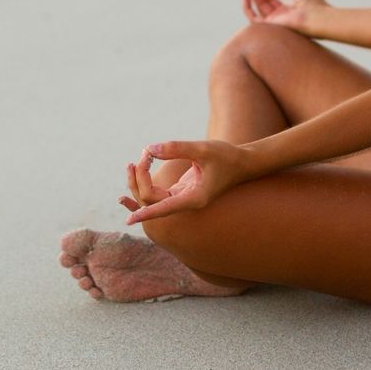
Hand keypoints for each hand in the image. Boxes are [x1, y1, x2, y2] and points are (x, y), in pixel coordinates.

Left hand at [118, 139, 250, 224]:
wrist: (242, 163)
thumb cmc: (226, 157)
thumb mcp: (202, 149)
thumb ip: (176, 149)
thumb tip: (149, 149)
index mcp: (193, 198)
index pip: (163, 208)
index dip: (145, 213)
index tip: (128, 220)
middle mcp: (186, 201)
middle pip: (152, 198)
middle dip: (140, 178)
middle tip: (144, 154)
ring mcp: (182, 197)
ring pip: (152, 196)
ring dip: (140, 180)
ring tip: (139, 158)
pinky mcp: (181, 190)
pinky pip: (157, 191)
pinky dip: (146, 179)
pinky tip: (140, 166)